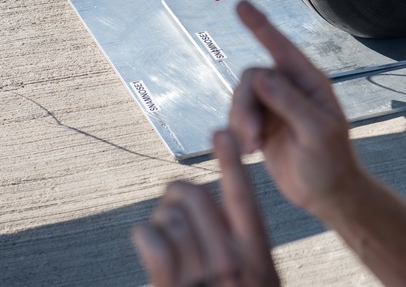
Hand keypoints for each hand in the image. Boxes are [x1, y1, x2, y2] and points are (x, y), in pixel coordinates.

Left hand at [132, 131, 279, 286]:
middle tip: (171, 201)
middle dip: (176, 193)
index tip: (223, 134)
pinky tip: (147, 240)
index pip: (243, 198)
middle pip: (195, 198)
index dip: (231, 163)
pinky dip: (144, 234)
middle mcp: (229, 264)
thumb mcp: (261, 277)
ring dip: (159, 220)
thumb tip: (221, 210)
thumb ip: (248, 245)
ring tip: (164, 235)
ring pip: (169, 217)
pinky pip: (150, 240)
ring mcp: (200, 279)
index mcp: (256, 256)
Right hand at [229, 0, 363, 218]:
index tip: (240, 5)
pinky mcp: (261, 124)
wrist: (326, 193)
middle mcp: (291, 88)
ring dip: (241, 122)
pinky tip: (250, 151)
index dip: (260, 26)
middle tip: (252, 138)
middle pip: (252, 77)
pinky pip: (236, 116)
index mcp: (311, 82)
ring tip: (253, 148)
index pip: (282, 48)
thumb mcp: (316, 131)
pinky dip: (238, 132)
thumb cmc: (330, 161)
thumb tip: (260, 76)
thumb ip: (289, 102)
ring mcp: (275, 105)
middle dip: (245, 106)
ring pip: (240, 97)